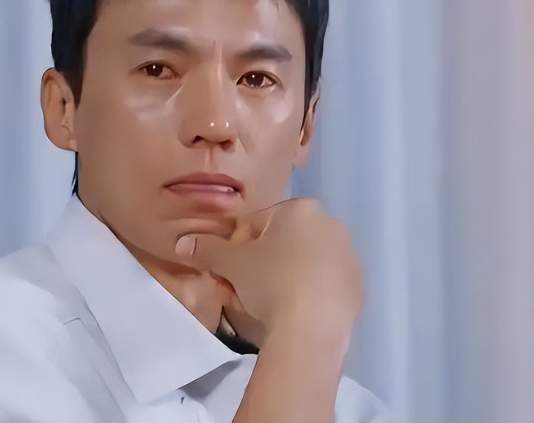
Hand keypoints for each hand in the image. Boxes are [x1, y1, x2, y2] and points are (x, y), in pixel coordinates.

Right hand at [175, 198, 362, 341]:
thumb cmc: (270, 283)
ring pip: (299, 263)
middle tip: (242, 290)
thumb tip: (183, 242)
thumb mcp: (230, 264)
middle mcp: (329, 224)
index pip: (254, 223)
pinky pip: (320, 284)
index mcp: (300, 209)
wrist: (312, 330)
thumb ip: (206, 248)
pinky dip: (303, 293)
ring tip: (265, 306)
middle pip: (278, 242)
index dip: (235, 249)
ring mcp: (347, 256)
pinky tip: (291, 313)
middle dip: (257, 264)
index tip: (228, 273)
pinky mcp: (356, 285)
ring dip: (278, 278)